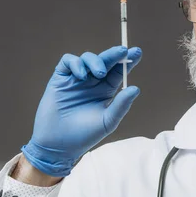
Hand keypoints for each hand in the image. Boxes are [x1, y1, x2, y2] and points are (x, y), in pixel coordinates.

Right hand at [21, 45, 141, 176]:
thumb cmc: (84, 135)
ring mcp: (76, 79)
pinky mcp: (60, 79)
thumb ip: (121, 105)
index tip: (137, 52)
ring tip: (100, 73)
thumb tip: (136, 88)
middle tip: (123, 51)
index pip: (118, 71)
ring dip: (95, 61)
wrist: (58, 145)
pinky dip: (76, 63)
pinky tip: (82, 76)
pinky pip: (68, 62)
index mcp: (106, 90)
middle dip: (115, 54)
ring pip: (87, 58)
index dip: (128, 61)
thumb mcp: (107, 121)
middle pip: (105, 61)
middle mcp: (92, 82)